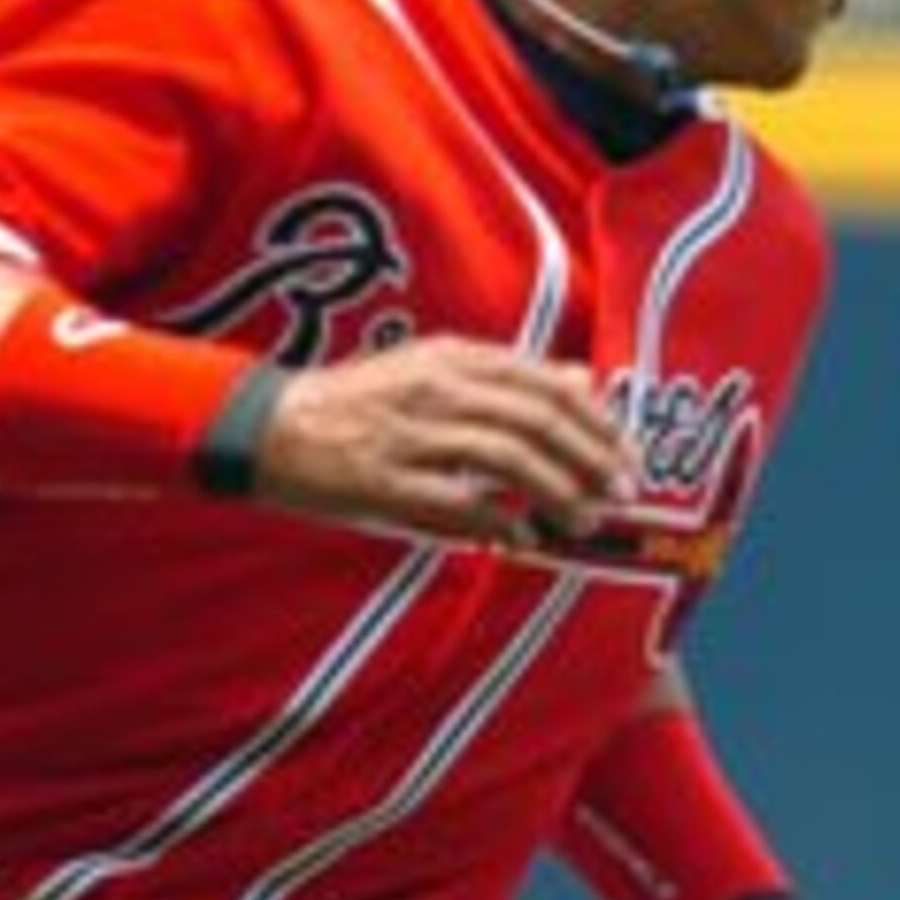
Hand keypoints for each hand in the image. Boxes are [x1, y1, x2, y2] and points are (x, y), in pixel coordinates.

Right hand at [250, 336, 632, 549]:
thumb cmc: (361, 404)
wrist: (272, 427)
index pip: (547, 384)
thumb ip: (508, 377)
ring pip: (510, 460)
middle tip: (623, 494)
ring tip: (586, 521)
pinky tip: (526, 541)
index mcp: (453, 359)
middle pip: (538, 421)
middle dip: (592, 460)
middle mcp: (438, 389)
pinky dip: (501, 523)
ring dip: (558, 494)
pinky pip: (459, 504)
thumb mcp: (434, 371)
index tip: (628, 455)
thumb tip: (581, 376)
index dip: (597, 422)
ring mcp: (412, 436)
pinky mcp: (388, 482)